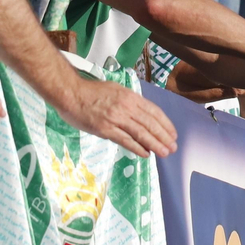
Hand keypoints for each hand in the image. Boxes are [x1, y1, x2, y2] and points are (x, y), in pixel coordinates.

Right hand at [54, 77, 177, 157]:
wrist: (71, 93)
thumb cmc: (91, 92)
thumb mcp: (115, 90)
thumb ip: (129, 102)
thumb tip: (141, 115)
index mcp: (130, 96)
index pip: (153, 111)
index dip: (165, 124)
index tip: (173, 133)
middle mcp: (126, 106)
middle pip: (150, 123)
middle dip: (164, 136)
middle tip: (173, 147)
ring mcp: (116, 118)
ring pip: (141, 133)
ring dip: (155, 144)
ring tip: (164, 152)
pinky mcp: (106, 129)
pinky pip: (126, 140)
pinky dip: (138, 148)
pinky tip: (146, 154)